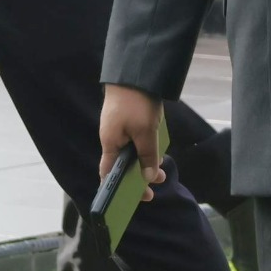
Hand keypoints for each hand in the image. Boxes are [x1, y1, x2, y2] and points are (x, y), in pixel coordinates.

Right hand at [97, 83, 164, 204]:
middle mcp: (112, 137)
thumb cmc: (136, 103)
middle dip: (137, 179)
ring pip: (131, 153)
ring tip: (162, 172)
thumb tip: (150, 177)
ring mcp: (120, 127)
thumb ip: (148, 156)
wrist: (135, 71)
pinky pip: (136, 141)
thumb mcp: (145, 132)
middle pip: (121, 165)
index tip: (131, 200)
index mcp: (110, 143)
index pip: (107, 173)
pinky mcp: (128, 118)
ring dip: (145, 163)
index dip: (116, 189)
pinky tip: (158, 151)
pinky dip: (146, 149)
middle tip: (152, 191)